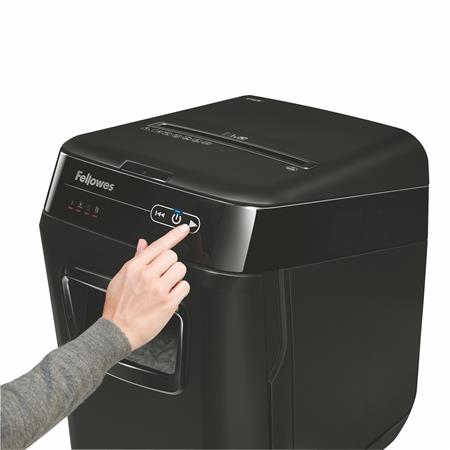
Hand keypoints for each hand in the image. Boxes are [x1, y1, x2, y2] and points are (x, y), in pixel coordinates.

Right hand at [103, 224, 190, 350]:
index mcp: (135, 267)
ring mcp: (158, 289)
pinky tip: (170, 295)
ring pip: (181, 269)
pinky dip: (180, 290)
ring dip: (177, 276)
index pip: (158, 245)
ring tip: (167, 286)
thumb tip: (143, 244)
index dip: (174, 234)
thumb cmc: (117, 307)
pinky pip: (185, 287)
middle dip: (170, 264)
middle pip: (172, 256)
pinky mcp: (168, 302)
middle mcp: (147, 276)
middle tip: (164, 275)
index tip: (185, 229)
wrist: (117, 331)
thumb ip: (136, 259)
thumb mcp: (121, 278)